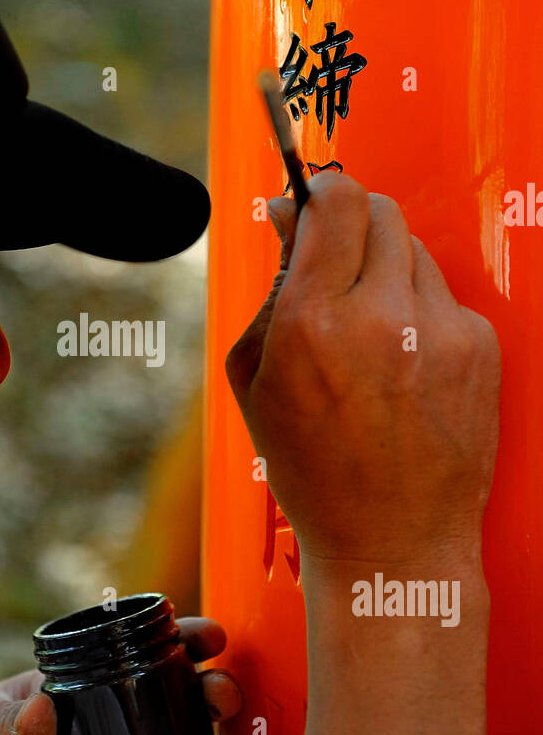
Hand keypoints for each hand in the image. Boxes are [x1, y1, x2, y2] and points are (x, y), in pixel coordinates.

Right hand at [225, 172, 500, 569]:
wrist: (392, 542)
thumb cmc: (314, 472)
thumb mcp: (254, 382)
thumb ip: (269, 291)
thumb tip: (290, 220)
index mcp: (313, 323)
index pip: (334, 202)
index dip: (320, 191)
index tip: (311, 199)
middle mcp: (382, 317)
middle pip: (379, 210)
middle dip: (352, 225)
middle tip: (336, 262)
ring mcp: (441, 331)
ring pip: (413, 251)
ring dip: (386, 271)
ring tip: (370, 334)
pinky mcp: (480, 347)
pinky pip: (444, 297)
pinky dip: (421, 314)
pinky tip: (404, 365)